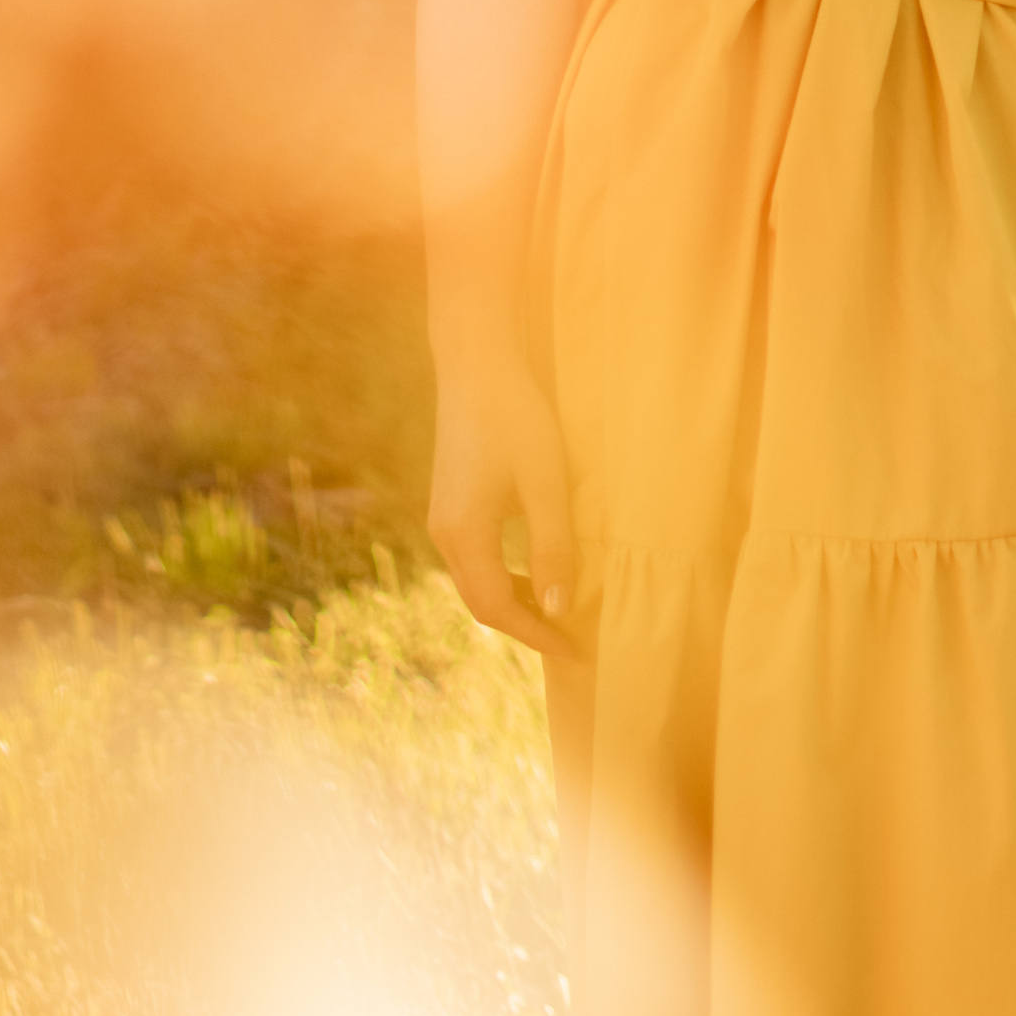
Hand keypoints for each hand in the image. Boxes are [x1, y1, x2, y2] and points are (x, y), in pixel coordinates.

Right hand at [428, 364, 580, 657]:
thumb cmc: (516, 419)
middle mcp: (443, 534)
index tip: (574, 649)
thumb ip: (552, 547)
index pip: (498, 608)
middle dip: (524, 626)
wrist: (476, 366)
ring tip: (558, 612)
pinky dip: (503, 577)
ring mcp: (442, 519)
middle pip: (480, 603)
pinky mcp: (449, 504)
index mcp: (463, 534)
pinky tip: (534, 572)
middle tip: (569, 639)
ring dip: (514, 602)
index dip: (536, 634)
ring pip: (475, 582)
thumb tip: (558, 608)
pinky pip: (473, 559)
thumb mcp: (545, 484)